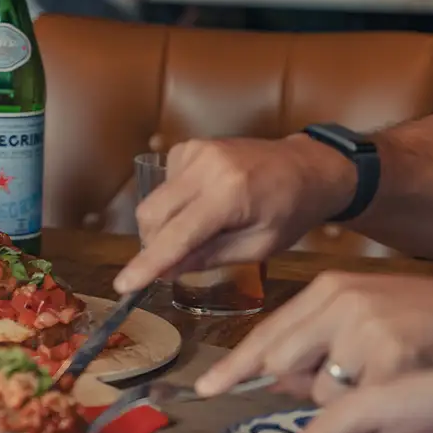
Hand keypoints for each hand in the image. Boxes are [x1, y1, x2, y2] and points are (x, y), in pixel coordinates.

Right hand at [113, 135, 355, 293]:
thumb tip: (165, 271)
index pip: (177, 236)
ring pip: (153, 201)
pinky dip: (174, 203)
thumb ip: (209, 258)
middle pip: (152, 215)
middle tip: (177, 260)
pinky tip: (202, 203)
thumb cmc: (291, 210)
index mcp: (230, 194)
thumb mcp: (259, 247)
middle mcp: (208, 166)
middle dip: (154, 244)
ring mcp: (196, 151)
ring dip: (165, 224)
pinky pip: (164, 185)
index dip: (148, 264)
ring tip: (201, 228)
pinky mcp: (190, 147)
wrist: (308, 166)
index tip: (125, 285)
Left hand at [194, 272, 432, 403]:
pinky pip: (355, 402)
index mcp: (330, 291)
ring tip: (387, 374)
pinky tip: (402, 382)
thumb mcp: (368, 320)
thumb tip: (273, 378)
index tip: (206, 388)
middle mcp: (339, 303)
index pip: (269, 332)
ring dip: (344, 397)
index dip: (235, 366)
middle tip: (351, 376)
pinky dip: (373, 405)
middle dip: (304, 383)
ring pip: (319, 388)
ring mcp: (363, 326)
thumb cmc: (431, 327)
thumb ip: (320, 342)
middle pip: (282, 362)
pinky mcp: (387, 353)